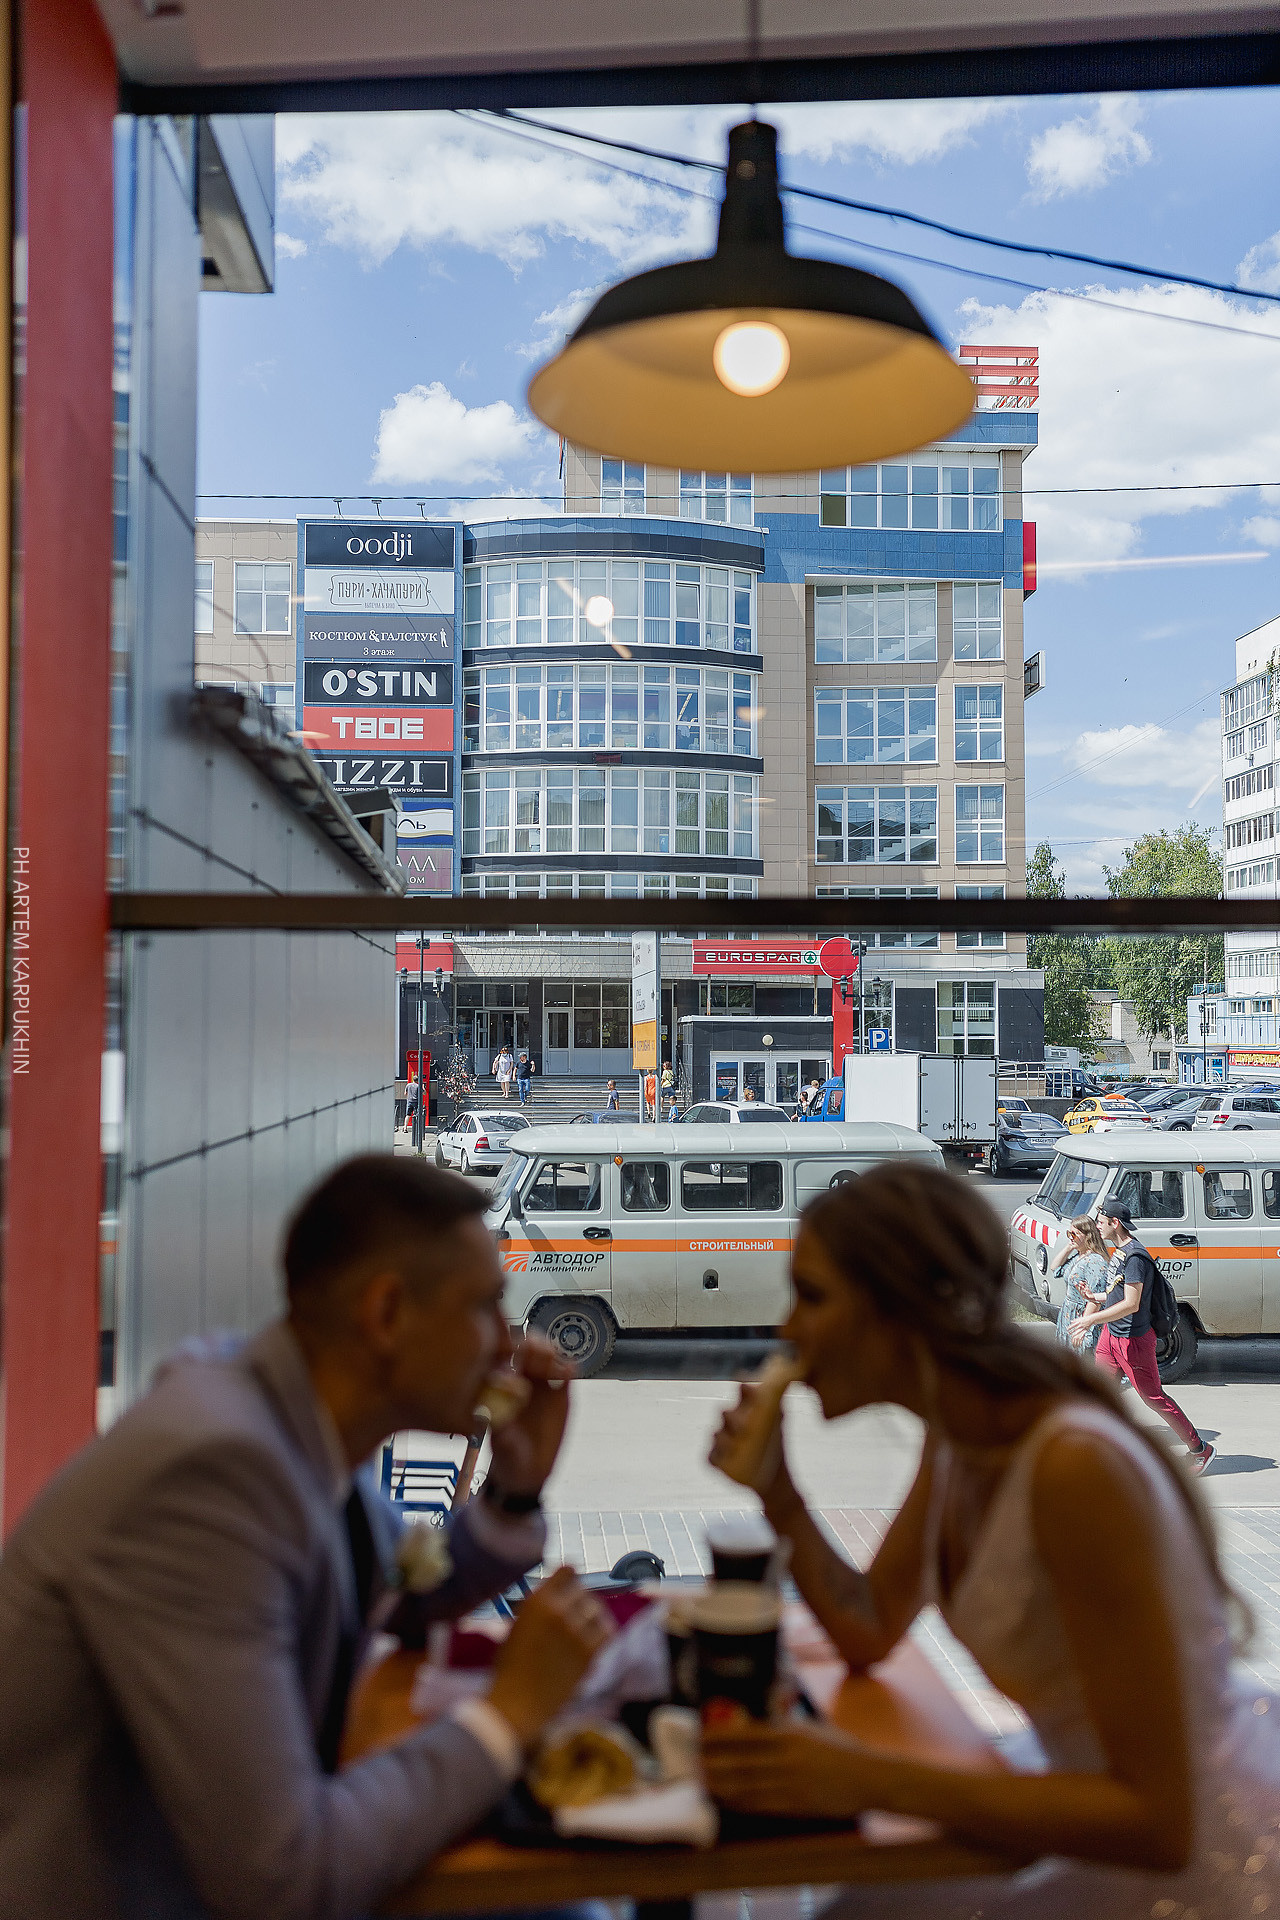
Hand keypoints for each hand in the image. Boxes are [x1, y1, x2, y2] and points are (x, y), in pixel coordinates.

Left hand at [487, 1332, 572, 1497]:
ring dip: (553, 1355)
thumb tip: (492, 1416)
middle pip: (526, 1349)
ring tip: (560, 1366)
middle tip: (544, 1355)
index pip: (502, 1357)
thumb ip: (500, 1430)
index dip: (509, 1352)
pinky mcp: (560, 1393)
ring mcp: (540, 1384)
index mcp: (498, 1386)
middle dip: (535, 1347)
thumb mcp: (501, 1446)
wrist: (527, 1471)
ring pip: (546, 1356)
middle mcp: (518, 1379)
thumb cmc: (506, 1456)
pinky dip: (569, 1368)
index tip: (517, 1358)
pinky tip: (570, 1371)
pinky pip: (565, 1374)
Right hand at [487, 1566, 613, 1747]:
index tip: (569, 1588)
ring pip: (597, 1610)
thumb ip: (540, 1605)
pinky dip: (603, 1632)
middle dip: (579, 1601)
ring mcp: (575, 1631)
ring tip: (583, 1629)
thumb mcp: (519, 1624)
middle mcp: (558, 1610)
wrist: (516, 1702)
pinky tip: (594, 1639)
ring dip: (591, 1617)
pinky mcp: (588, 1653)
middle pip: (584, 1591)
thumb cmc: (511, 1666)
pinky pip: (607, 1631)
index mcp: (537, 1599)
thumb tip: (560, 1593)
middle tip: (574, 1615)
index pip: (568, 1570)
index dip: (570, 1579)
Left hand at [701, 1719, 875, 1818]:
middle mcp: (786, 1757)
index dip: (720, 1739)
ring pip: (746, 1785)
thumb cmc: (841, 1750)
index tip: (701, 1738)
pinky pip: (760, 1804)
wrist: (869, 1778)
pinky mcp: (796, 1805)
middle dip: (713, 1764)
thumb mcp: (812, 1729)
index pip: (745, 1736)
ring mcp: (791, 1783)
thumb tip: (756, 1722)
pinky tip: (726, 1801)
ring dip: (720, 1785)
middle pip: (739, 1762)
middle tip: (693, 1764)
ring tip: (702, 1782)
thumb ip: (785, 1725)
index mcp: (790, 1734)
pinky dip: (739, 1802)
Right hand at [708, 1379, 788, 1498]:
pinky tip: (723, 1458)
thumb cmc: (773, 1442)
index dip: (745, 1389)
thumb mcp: (779, 1419)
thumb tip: (798, 1369)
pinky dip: (714, 1457)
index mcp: (745, 1408)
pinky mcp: (717, 1460)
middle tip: (746, 1425)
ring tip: (734, 1445)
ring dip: (724, 1438)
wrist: (773, 1475)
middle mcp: (730, 1421)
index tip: (748, 1387)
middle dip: (733, 1417)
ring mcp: (722, 1441)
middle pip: (726, 1413)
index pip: (742, 1393)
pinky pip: (710, 1457)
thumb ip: (780, 1396)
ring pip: (717, 1435)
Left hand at [1069, 1318, 1093, 1347]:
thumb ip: (1075, 1320)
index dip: (1070, 1327)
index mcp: (1078, 1322)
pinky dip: (1081, 1336)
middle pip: (1075, 1329)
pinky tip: (1079, 1338)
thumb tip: (1071, 1321)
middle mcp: (1080, 1325)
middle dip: (1072, 1331)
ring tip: (1072, 1336)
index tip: (1067, 1329)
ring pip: (1078, 1331)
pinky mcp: (1086, 1330)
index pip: (1073, 1325)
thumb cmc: (1084, 1319)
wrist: (1090, 1319)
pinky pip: (1083, 1333)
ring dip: (1075, 1334)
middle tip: (1068, 1333)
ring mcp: (1083, 1328)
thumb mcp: (1079, 1318)